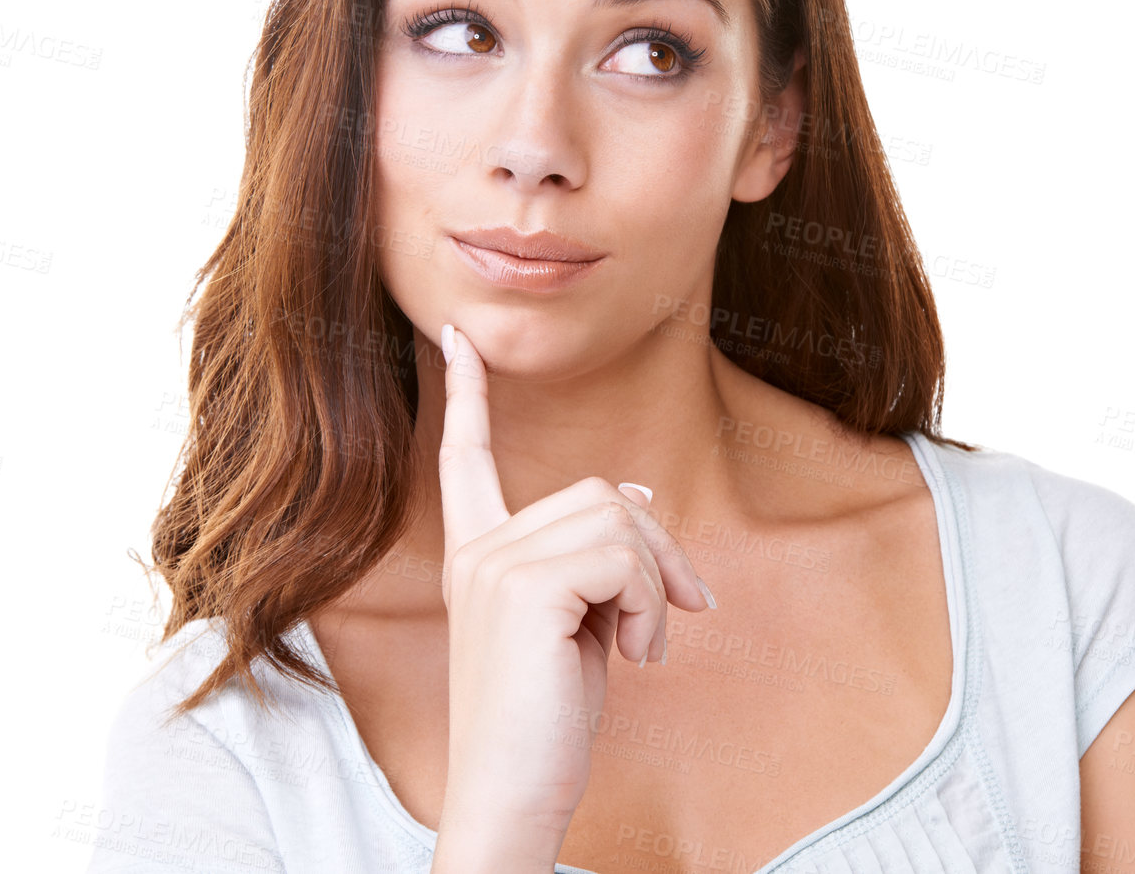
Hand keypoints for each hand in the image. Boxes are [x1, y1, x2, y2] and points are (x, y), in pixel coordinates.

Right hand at [428, 321, 713, 871]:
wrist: (513, 795)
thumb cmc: (546, 719)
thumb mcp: (578, 624)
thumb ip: (593, 557)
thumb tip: (635, 492)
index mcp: (478, 554)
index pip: (467, 457)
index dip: (465, 396)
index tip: (458, 339)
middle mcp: (478, 550)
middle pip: (598, 494)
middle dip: (657, 550)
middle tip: (676, 613)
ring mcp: (495, 564)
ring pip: (618, 521)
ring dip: (656, 585)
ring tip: (641, 645)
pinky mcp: (524, 586)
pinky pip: (625, 557)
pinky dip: (652, 606)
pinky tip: (634, 654)